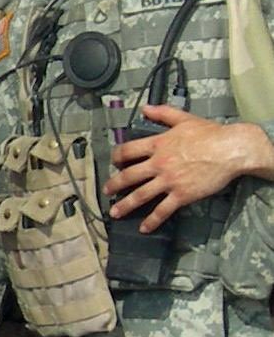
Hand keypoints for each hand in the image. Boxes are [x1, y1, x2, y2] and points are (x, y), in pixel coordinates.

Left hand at [104, 106, 273, 230]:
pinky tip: (144, 228)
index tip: (113, 162)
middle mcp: (159, 163)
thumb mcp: (184, 119)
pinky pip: (163, 210)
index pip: (128, 151)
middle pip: (128, 176)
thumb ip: (163, 113)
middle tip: (106, 191)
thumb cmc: (211, 134)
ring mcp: (169, 180)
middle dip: (114, 185)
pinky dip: (152, 220)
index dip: (117, 157)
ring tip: (115, 213)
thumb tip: (145, 108)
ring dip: (125, 205)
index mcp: (158, 144)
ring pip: (140, 195)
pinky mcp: (182, 195)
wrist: (230, 150)